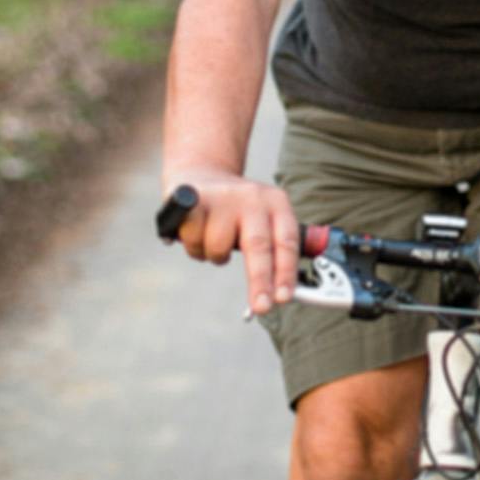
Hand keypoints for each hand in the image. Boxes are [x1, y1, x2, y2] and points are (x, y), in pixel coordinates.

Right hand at [162, 171, 298, 316]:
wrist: (203, 172)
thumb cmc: (237, 210)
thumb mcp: (264, 220)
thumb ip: (275, 250)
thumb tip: (283, 293)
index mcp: (277, 204)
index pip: (287, 241)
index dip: (286, 272)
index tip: (283, 298)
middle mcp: (253, 197)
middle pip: (259, 245)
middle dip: (260, 281)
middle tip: (262, 306)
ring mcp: (224, 195)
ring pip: (219, 246)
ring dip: (214, 256)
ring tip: (213, 242)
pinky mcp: (194, 197)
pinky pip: (193, 237)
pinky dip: (193, 245)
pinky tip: (195, 232)